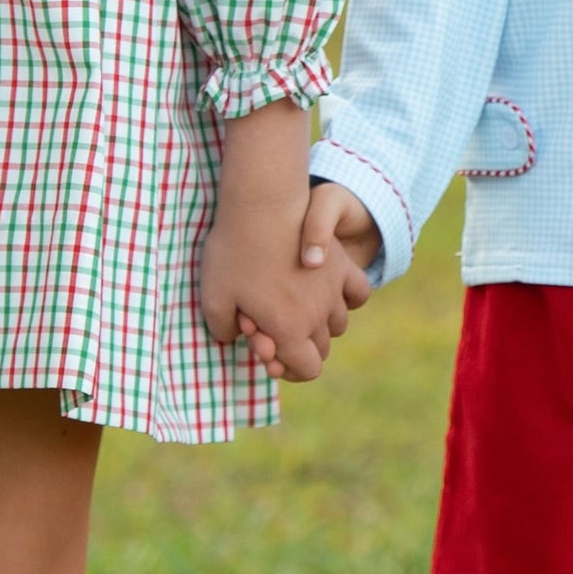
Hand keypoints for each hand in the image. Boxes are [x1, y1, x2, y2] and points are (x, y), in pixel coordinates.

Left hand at [199, 102, 371, 380]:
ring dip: (320, 323)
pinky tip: (328, 290)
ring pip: (338, 323)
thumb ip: (223, 330)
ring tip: (294, 303)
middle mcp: (318, 315)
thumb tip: (235, 338)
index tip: (268, 348)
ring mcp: (333, 289)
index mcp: (290, 330)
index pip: (308, 370)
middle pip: (322, 348)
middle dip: (299, 345)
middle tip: (271, 320)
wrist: (259, 204)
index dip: (289, 367)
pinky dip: (348, 297)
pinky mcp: (340, 264)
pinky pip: (359, 291)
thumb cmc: (232, 252)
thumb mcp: (213, 298)